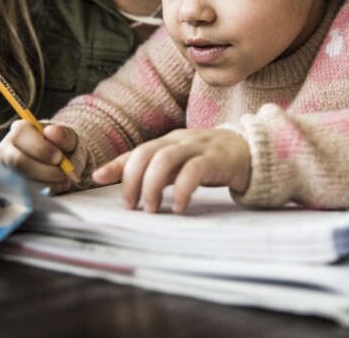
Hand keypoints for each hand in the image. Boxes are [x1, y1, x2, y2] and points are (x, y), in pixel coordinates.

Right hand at [0, 121, 76, 193]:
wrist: (58, 161)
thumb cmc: (60, 145)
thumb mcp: (67, 137)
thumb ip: (63, 134)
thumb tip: (52, 131)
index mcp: (19, 129)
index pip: (21, 136)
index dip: (41, 149)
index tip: (60, 157)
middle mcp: (6, 147)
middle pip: (18, 161)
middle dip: (45, 171)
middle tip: (63, 174)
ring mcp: (5, 168)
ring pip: (20, 179)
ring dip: (46, 183)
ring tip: (64, 181)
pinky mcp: (8, 185)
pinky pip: (23, 192)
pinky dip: (44, 191)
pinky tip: (57, 186)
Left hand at [92, 128, 250, 213]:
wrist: (251, 150)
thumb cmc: (210, 160)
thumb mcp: (180, 164)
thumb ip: (155, 172)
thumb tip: (120, 186)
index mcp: (168, 141)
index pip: (137, 151)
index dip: (116, 164)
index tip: (97, 178)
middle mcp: (179, 140)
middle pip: (146, 152)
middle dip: (133, 179)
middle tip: (131, 205)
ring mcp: (198, 147)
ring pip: (165, 159)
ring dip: (153, 185)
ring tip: (152, 209)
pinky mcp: (216, 159)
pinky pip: (194, 170)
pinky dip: (182, 189)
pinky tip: (179, 206)